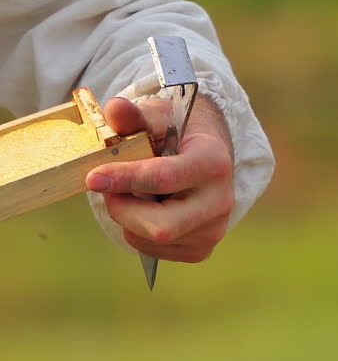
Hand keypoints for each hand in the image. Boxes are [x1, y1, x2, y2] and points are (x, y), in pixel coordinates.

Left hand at [85, 94, 234, 262]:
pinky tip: (145, 210)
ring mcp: (214, 229)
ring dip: (127, 219)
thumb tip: (115, 108)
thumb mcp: (157, 118)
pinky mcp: (201, 249)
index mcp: (213, 160)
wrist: (206, 156)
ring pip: (152, 240)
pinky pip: (154, 251)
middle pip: (161, 226)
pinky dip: (137, 232)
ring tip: (131, 195)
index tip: (93, 178)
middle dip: (123, 210)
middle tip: (109, 190)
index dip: (126, 179)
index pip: (165, 178)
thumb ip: (134, 116)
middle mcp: (220, 200)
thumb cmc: (176, 134)